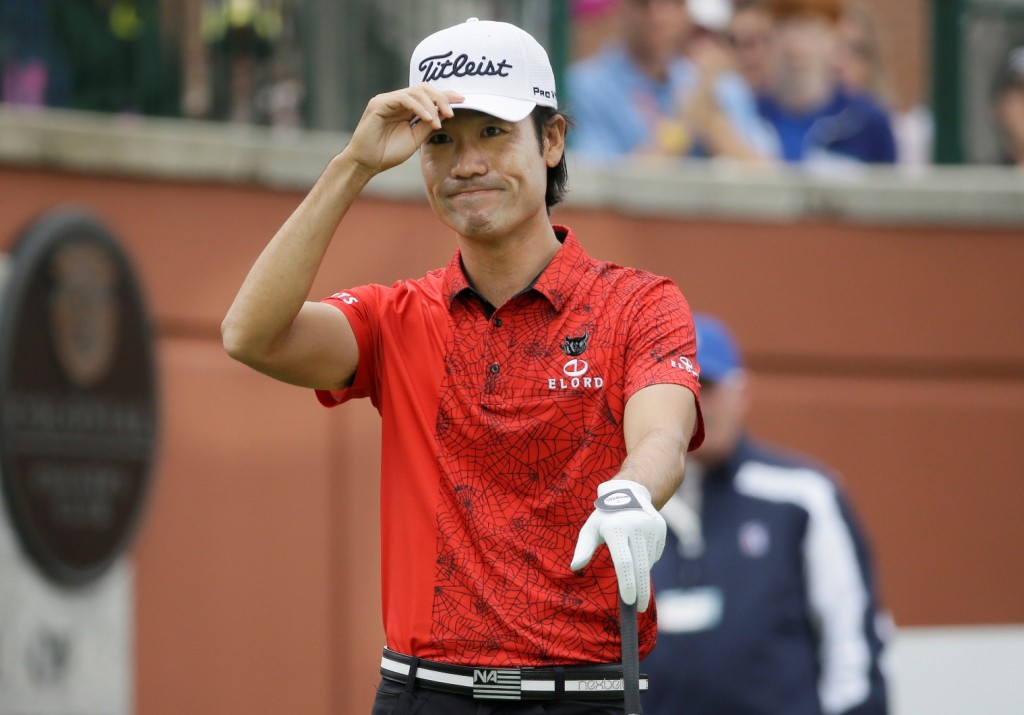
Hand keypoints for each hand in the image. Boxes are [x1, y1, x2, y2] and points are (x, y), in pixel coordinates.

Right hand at [343, 84, 462, 174]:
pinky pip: (404, 98)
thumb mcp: (416, 138)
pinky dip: (418, 107)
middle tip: (452, 112)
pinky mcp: (379, 103)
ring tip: (438, 121)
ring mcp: (387, 100)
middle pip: (424, 89)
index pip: (428, 95)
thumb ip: (429, 124)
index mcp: (406, 108)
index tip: (462, 100)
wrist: (367, 163)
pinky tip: (428, 118)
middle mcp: (397, 101)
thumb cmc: (388, 153)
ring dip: (431, 105)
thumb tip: (447, 113)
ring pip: (415, 91)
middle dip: (441, 98)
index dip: (445, 95)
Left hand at [570, 479, 666, 611]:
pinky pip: (655, 554)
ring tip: (632, 569)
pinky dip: (647, 560)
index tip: (629, 601)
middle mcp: (635, 526)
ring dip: (641, 573)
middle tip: (640, 609)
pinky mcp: (660, 528)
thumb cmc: (604, 517)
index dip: (627, 584)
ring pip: (648, 562)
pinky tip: (639, 551)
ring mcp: (651, 527)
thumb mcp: (590, 529)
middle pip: (640, 567)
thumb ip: (583, 548)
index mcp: (615, 528)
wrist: (627, 493)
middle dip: (641, 591)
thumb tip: (575, 567)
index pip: (623, 563)